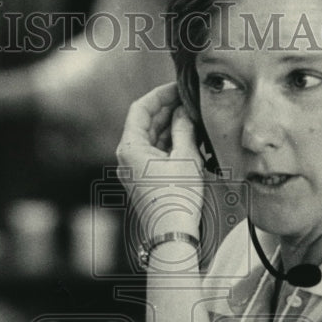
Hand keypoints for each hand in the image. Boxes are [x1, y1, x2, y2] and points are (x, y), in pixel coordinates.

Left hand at [115, 82, 204, 237]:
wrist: (172, 234)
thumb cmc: (177, 198)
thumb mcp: (185, 157)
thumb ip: (183, 128)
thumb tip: (182, 111)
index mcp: (130, 147)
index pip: (140, 108)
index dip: (160, 95)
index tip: (178, 87)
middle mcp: (127, 157)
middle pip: (146, 123)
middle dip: (168, 110)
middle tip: (190, 101)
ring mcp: (134, 169)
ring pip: (152, 138)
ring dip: (172, 126)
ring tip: (194, 118)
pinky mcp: (144, 179)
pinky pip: (156, 153)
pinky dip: (171, 143)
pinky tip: (190, 138)